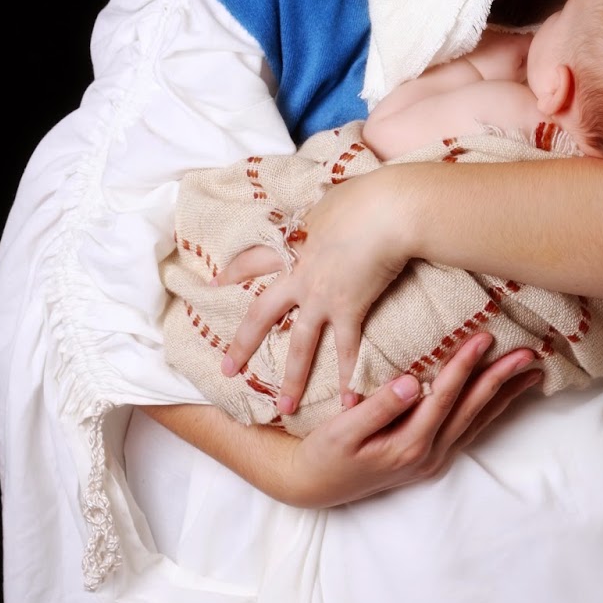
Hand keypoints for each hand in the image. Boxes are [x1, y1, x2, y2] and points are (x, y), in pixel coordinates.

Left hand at [215, 166, 409, 412]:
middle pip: (261, 314)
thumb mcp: (335, 199)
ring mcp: (321, 295)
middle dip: (243, 344)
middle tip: (226, 369)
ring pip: (299, 344)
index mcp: (294, 244)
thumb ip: (329, 210)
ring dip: (292, 378)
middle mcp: (300, 275)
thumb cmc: (366, 196)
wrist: (387, 209)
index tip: (215, 285)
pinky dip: (349, 377)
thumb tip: (335, 205)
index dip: (233, 274)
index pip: (253, 261)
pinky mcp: (349, 308)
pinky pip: (347, 350)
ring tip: (284, 406)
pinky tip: (349, 403)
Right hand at [264, 333, 538, 506]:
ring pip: (477, 422)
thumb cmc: (324, 453)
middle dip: (502, 380)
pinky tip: (503, 397)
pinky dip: (490, 410)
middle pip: (473, 410)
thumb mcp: (343, 430)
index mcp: (409, 446)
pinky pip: (468, 430)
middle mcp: (428, 456)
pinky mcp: (431, 459)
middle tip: (530, 354)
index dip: (465, 366)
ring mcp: (433, 460)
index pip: (445, 398)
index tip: (485, 338)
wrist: (314, 486)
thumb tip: (413, 382)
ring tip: (531, 374)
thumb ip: (379, 407)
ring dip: (504, 396)